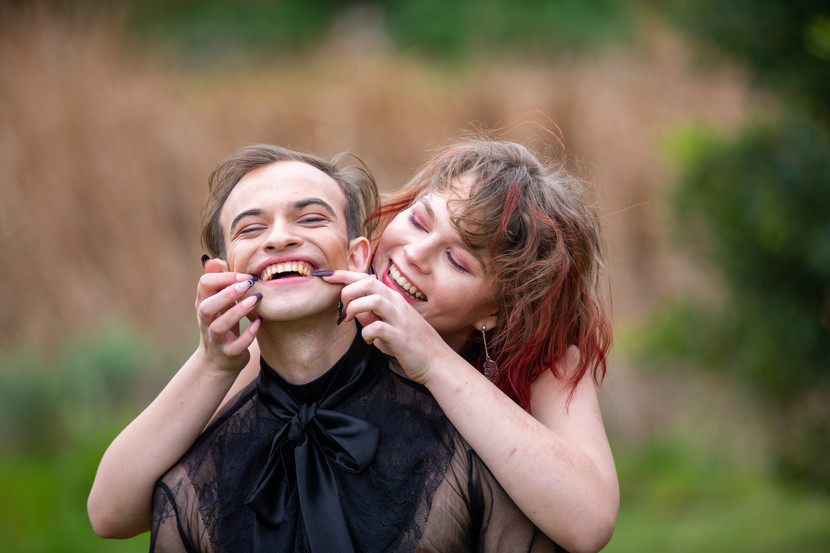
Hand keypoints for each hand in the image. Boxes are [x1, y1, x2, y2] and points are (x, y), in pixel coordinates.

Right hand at [194, 256, 261, 374]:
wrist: (219, 361)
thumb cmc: (222, 324)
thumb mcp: (217, 303)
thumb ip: (217, 282)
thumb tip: (210, 259)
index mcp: (204, 304)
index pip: (204, 284)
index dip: (223, 276)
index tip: (244, 275)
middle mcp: (207, 321)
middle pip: (207, 306)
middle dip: (226, 293)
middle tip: (247, 284)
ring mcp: (216, 339)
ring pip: (219, 326)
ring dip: (237, 311)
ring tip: (256, 299)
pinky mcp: (228, 353)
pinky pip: (236, 346)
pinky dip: (248, 334)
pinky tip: (259, 322)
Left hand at [320, 270, 452, 384]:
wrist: (437, 362)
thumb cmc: (413, 345)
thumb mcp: (391, 326)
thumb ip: (374, 318)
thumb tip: (357, 314)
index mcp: (394, 299)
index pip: (366, 278)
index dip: (344, 274)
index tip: (326, 276)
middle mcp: (397, 304)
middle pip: (367, 282)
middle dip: (347, 291)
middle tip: (342, 309)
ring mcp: (400, 319)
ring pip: (373, 299)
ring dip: (355, 307)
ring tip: (348, 320)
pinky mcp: (400, 337)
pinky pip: (377, 327)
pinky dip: (366, 333)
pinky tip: (368, 341)